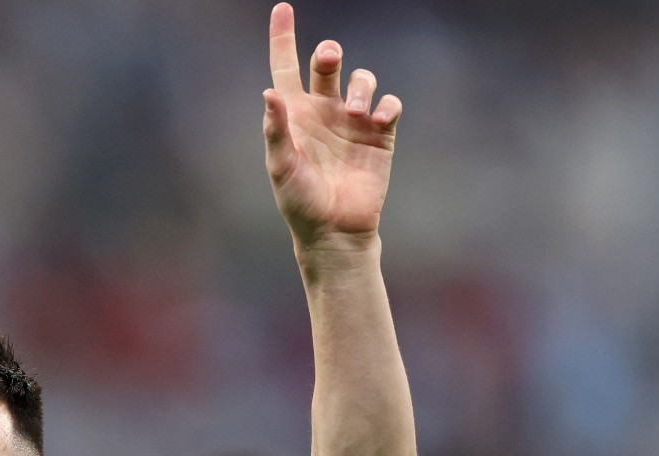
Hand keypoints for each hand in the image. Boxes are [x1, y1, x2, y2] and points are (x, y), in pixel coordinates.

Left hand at [262, 3, 400, 252]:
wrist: (336, 230)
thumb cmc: (300, 202)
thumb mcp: (281, 167)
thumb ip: (276, 129)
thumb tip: (269, 92)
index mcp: (295, 115)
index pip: (286, 67)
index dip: (283, 37)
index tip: (282, 7)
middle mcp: (324, 111)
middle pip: (327, 66)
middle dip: (329, 55)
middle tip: (329, 57)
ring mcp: (353, 121)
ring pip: (362, 79)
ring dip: (361, 87)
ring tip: (356, 112)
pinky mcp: (380, 136)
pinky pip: (389, 105)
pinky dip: (386, 105)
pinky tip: (377, 120)